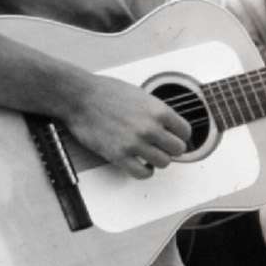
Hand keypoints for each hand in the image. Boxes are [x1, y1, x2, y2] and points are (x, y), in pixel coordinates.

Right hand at [64, 75, 190, 178]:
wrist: (79, 97)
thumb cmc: (105, 92)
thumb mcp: (140, 95)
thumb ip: (156, 112)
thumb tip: (168, 125)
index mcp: (158, 111)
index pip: (185, 132)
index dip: (180, 135)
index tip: (174, 137)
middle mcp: (150, 128)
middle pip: (177, 149)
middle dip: (170, 148)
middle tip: (161, 146)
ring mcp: (135, 143)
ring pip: (164, 162)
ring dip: (158, 160)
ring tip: (149, 154)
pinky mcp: (119, 155)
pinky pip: (142, 173)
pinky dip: (144, 172)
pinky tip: (141, 165)